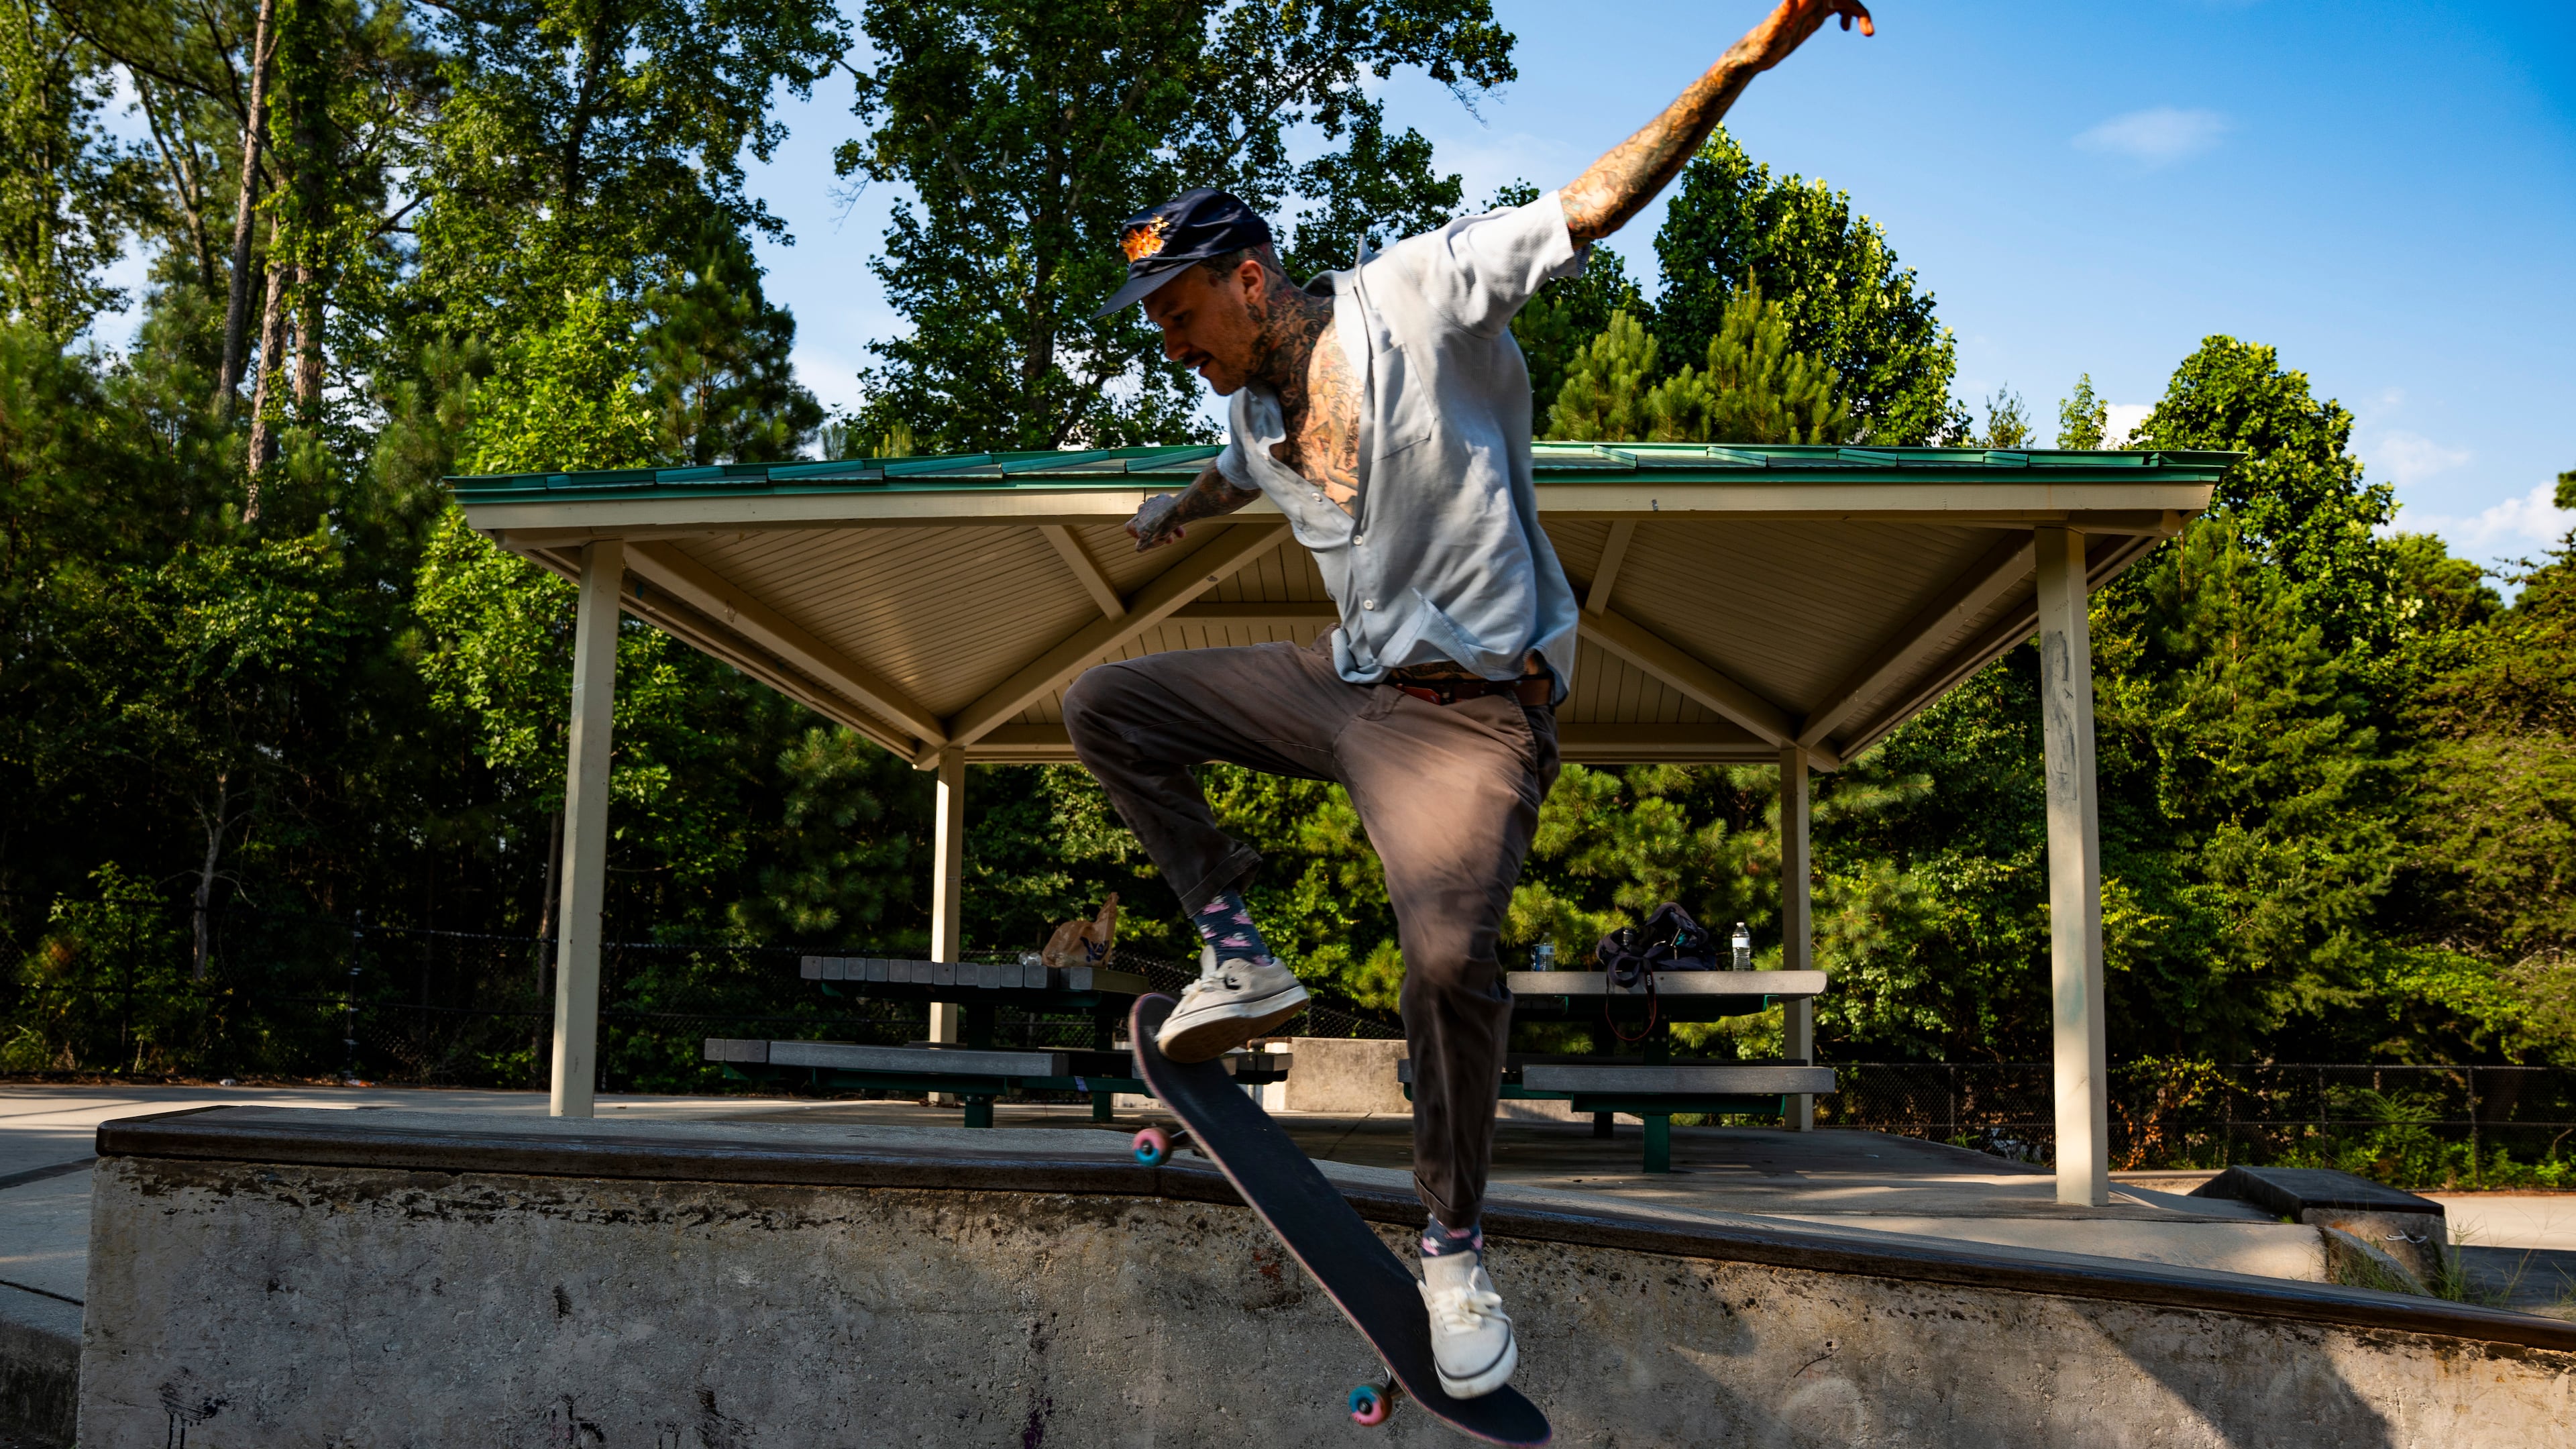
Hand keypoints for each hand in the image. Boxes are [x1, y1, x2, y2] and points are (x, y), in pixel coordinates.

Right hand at [1127, 492, 1187, 551]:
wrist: (1172, 514)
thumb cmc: (1159, 529)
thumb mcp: (1148, 544)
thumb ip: (1141, 546)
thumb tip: (1139, 548)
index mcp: (1135, 521)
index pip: (1129, 527)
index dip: (1135, 534)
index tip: (1144, 539)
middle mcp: (1141, 510)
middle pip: (1147, 522)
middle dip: (1158, 532)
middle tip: (1169, 540)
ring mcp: (1151, 503)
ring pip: (1158, 515)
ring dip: (1167, 524)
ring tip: (1179, 532)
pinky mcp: (1162, 498)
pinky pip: (1165, 507)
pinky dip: (1170, 514)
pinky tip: (1179, 520)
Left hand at [1737, 0, 1873, 71]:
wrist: (1753, 55)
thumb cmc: (1760, 47)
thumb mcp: (1771, 34)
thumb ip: (1782, 14)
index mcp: (1802, 2)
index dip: (1845, 1)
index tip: (1857, 16)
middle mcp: (1808, 2)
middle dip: (1858, 9)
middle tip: (1868, 33)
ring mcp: (1812, 7)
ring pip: (1842, 1)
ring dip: (1858, 12)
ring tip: (1868, 33)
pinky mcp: (1812, 16)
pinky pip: (1836, 8)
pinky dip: (1848, 14)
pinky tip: (1847, 29)